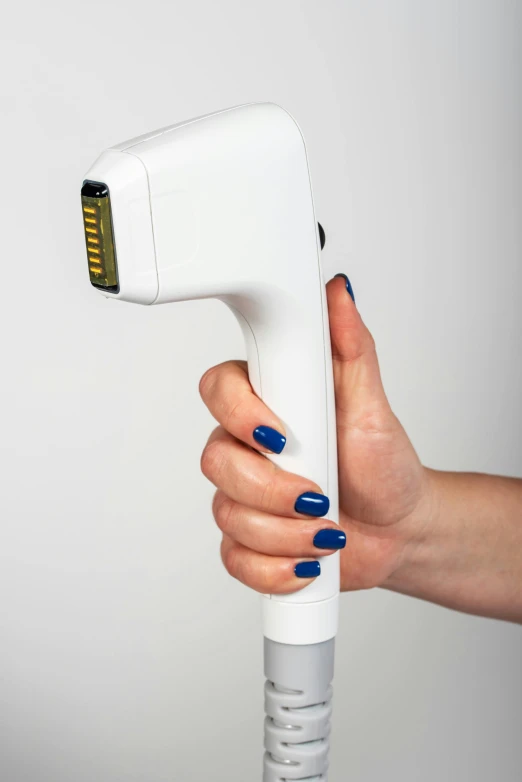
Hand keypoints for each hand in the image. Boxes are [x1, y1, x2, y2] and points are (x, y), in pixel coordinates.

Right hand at [199, 275, 430, 593]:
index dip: (240, 415)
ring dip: (284, 532)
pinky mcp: (248, 540)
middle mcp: (247, 447)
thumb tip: (338, 292)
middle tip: (319, 494)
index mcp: (268, 404)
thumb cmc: (384, 464)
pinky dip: (275, 569)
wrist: (400, 527)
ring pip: (227, 513)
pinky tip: (307, 562)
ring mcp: (244, 495)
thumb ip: (352, 347)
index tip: (281, 436)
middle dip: (271, 489)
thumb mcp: (372, 404)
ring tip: (327, 530)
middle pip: (215, 461)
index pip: (218, 391)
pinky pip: (234, 557)